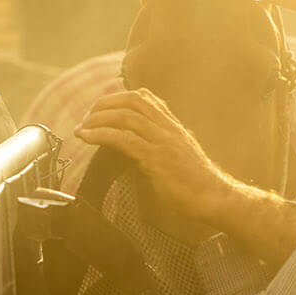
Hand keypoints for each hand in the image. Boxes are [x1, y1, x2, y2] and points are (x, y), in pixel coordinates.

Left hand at [74, 89, 230, 225]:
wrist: (213, 197)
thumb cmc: (195, 182)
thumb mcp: (177, 156)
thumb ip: (159, 146)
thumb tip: (133, 147)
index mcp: (173, 126)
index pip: (144, 97)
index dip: (118, 98)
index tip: (100, 110)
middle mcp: (168, 128)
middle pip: (132, 100)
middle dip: (104, 104)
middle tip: (86, 118)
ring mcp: (163, 141)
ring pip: (126, 117)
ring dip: (98, 119)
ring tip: (82, 128)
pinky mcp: (157, 158)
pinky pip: (125, 139)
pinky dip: (101, 135)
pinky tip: (88, 138)